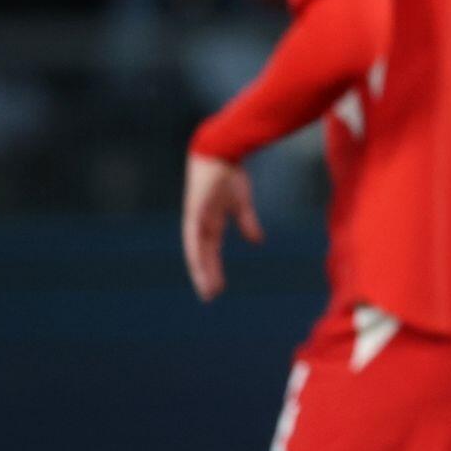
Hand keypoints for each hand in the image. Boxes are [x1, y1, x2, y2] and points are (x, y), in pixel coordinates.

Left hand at [182, 153, 263, 300]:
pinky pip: (194, 237)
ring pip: (196, 252)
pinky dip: (197, 252)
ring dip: (201, 271)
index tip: (217, 288)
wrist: (220, 153)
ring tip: (207, 289)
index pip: (210, 252)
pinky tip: (199, 265)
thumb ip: (247, 223)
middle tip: (210, 297)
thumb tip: (257, 241)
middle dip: (206, 277)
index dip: (212, 270)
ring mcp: (195, 220)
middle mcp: (200, 225)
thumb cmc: (229, 176)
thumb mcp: (242, 204)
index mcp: (210, 224)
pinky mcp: (194, 212)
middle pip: (201, 257)